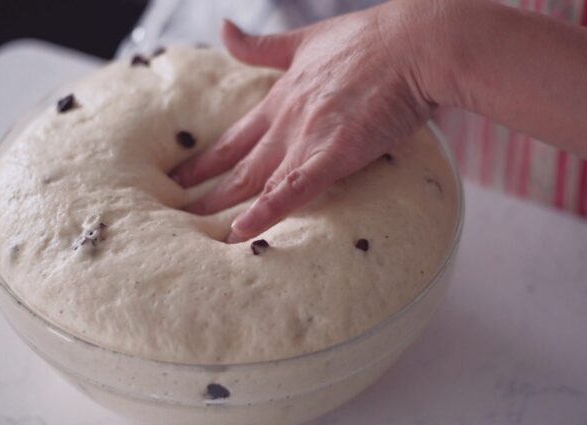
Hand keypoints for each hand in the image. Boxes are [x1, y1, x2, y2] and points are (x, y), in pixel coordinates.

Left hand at [171, 0, 454, 241]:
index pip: (232, 138)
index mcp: (282, 99)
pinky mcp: (335, 151)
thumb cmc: (371, 40)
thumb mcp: (306, 38)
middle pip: (235, 166)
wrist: (414, 43)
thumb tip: (225, 28)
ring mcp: (307, 137)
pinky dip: (267, 210)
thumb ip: (263, 44)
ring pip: (256, 182)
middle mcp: (286, 122)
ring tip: (196, 235)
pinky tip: (242, 231)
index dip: (203, 160)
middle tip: (172, 217)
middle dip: (202, 194)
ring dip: (225, 209)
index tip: (177, 178)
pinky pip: (295, 188)